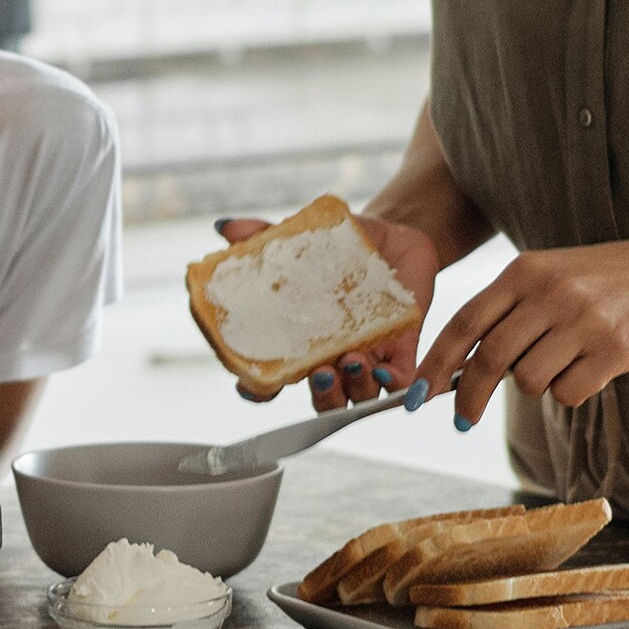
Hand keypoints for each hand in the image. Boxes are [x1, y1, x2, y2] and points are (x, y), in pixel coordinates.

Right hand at [218, 214, 438, 410]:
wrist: (393, 236)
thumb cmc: (339, 246)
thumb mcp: (300, 240)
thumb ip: (263, 236)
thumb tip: (226, 228)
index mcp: (299, 343)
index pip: (272, 381)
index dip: (257, 391)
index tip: (249, 386)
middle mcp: (331, 358)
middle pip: (321, 400)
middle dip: (320, 395)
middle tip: (319, 373)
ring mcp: (367, 357)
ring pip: (358, 396)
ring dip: (353, 387)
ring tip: (352, 360)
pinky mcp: (402, 349)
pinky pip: (400, 382)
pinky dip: (393, 382)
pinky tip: (384, 368)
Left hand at [413, 238, 628, 427]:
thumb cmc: (594, 282)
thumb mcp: (543, 277)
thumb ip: (501, 313)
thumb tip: (452, 370)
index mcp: (524, 272)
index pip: (464, 323)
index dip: (435, 363)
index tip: (418, 395)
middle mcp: (551, 293)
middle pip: (489, 359)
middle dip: (468, 397)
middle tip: (462, 420)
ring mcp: (584, 321)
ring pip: (528, 381)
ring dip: (534, 385)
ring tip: (559, 362)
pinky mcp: (614, 350)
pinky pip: (567, 393)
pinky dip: (569, 392)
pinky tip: (587, 368)